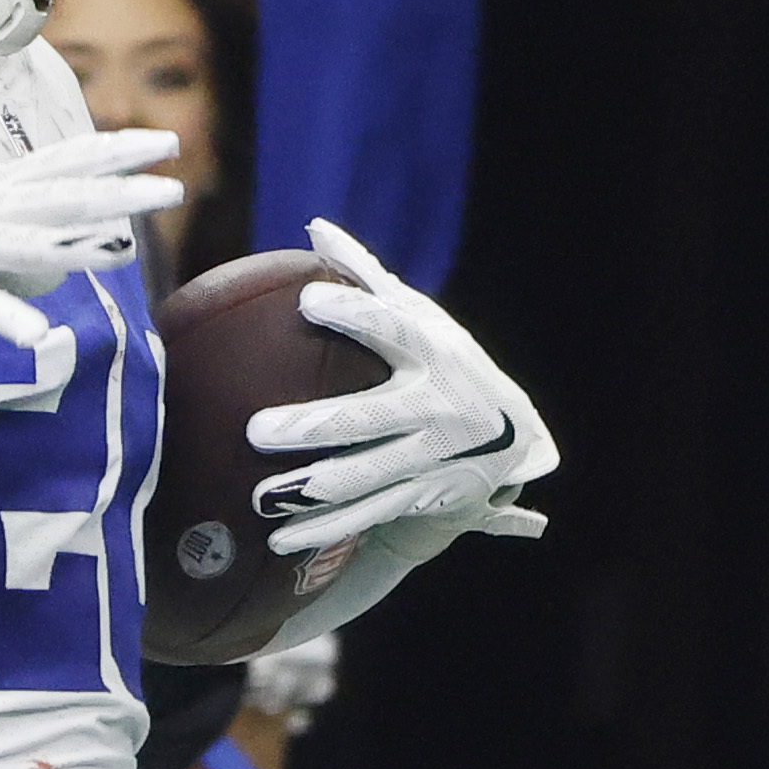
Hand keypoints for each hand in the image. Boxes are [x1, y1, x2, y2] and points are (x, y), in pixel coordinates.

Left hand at [242, 221, 559, 547]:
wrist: (512, 439)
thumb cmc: (444, 364)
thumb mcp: (421, 318)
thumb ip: (368, 279)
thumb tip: (314, 229)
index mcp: (433, 353)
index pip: (392, 328)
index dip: (354, 314)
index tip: (308, 302)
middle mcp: (438, 407)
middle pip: (369, 419)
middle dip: (315, 427)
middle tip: (256, 431)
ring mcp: (432, 459)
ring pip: (367, 478)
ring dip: (313, 493)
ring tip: (261, 499)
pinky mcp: (423, 497)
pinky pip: (369, 517)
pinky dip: (325, 531)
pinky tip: (279, 539)